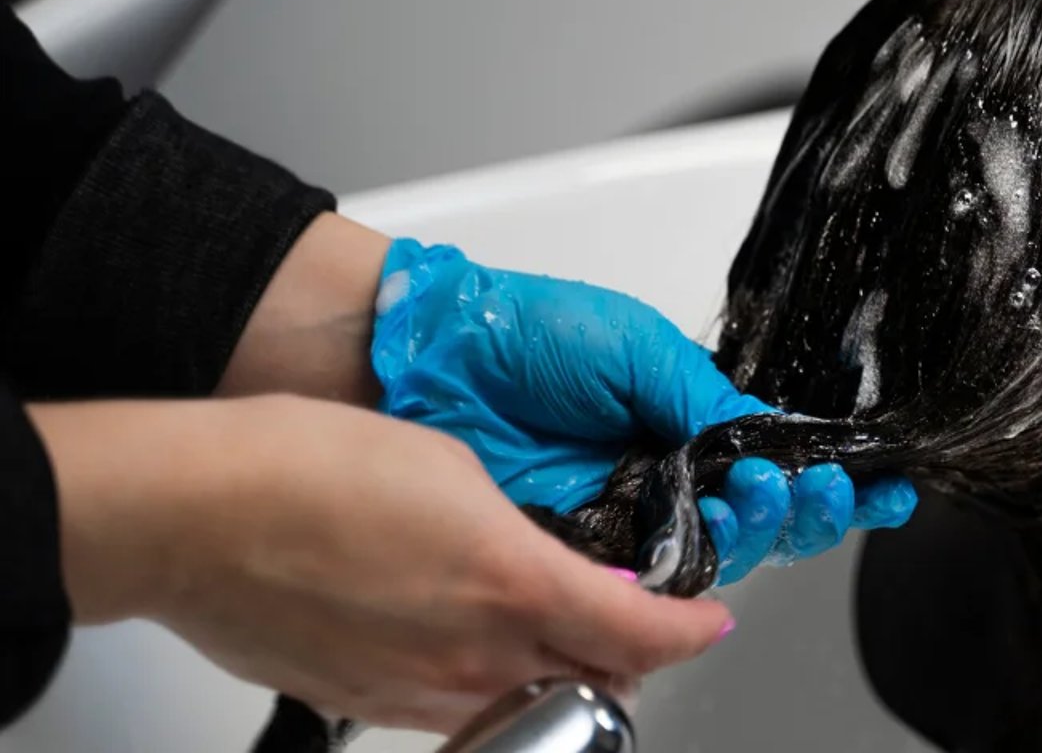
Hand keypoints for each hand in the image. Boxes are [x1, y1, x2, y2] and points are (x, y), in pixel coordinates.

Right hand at [32, 395, 731, 731]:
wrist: (196, 511)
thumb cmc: (310, 468)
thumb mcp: (456, 470)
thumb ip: (525, 533)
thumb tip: (548, 567)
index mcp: (514, 588)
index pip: (643, 636)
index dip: (690, 631)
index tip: (707, 619)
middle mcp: (475, 658)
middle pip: (595, 684)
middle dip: (628, 657)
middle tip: (635, 619)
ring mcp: (417, 693)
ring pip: (525, 705)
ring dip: (556, 675)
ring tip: (547, 630)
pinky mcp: (365, 706)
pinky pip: (452, 712)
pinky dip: (484, 686)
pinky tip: (462, 641)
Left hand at [369, 239, 915, 582]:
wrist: (429, 360)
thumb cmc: (524, 335)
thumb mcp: (639, 349)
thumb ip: (709, 399)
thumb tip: (770, 441)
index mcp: (689, 418)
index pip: (776, 460)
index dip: (828, 478)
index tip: (875, 484)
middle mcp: (665, 474)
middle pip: (761, 520)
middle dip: (802, 508)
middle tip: (805, 489)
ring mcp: (627, 518)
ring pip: (718, 555)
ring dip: (752, 533)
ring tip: (751, 499)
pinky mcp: (583, 555)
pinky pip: (649, 580)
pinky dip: (685, 573)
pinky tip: (703, 544)